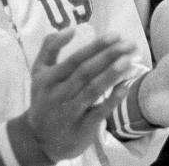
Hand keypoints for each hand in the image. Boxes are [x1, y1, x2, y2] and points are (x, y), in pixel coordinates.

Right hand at [25, 30, 136, 160]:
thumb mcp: (39, 73)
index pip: (74, 60)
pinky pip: (99, 112)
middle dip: (109, 56)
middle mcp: (56, 95)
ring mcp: (68, 113)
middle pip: (85, 73)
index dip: (95, 47)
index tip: (115, 35)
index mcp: (47, 79)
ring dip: (112, 74)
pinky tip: (126, 85)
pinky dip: (113, 98)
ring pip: (92, 90)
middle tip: (130, 44)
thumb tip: (71, 28)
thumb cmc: (44, 98)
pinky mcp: (81, 128)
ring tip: (130, 59)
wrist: (38, 141)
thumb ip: (50, 47)